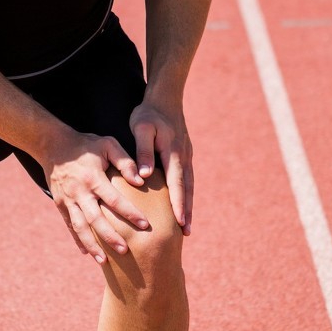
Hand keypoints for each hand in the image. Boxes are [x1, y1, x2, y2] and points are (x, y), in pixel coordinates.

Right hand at [41, 130, 150, 263]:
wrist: (52, 144)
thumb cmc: (86, 145)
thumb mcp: (108, 145)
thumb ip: (125, 161)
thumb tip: (140, 180)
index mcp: (93, 178)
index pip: (114, 199)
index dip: (130, 213)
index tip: (145, 224)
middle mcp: (79, 192)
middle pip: (95, 219)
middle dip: (110, 237)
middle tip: (125, 251)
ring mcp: (67, 200)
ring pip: (80, 227)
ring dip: (92, 245)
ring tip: (104, 261)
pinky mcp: (60, 204)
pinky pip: (69, 225)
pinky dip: (78, 240)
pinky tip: (87, 253)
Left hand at [129, 100, 192, 234]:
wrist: (166, 97)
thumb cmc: (149, 113)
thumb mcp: (142, 128)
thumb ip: (143, 151)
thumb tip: (145, 175)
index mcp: (173, 153)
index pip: (177, 183)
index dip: (178, 204)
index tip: (180, 222)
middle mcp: (183, 157)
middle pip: (187, 189)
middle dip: (187, 211)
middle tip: (187, 232)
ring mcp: (186, 156)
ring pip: (189, 185)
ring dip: (188, 205)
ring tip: (186, 226)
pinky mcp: (183, 155)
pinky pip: (186, 179)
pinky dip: (186, 194)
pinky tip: (183, 205)